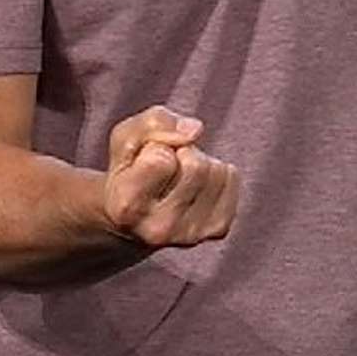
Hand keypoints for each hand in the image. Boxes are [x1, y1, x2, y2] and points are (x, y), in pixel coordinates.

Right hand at [101, 105, 238, 248]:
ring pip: (216, 170)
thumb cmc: (129, 169)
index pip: (162, 159)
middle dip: (181, 152)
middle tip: (165, 167)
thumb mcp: (125, 137)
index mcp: (127, 207)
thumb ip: (154, 122)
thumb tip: (195, 130)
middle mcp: (159, 229)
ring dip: (199, 161)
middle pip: (195, 165)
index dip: (156, 146)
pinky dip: (217, 172)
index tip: (144, 159)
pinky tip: (195, 186)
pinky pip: (231, 178)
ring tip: (178, 176)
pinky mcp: (216, 230)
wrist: (134, 219)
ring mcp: (190, 234)